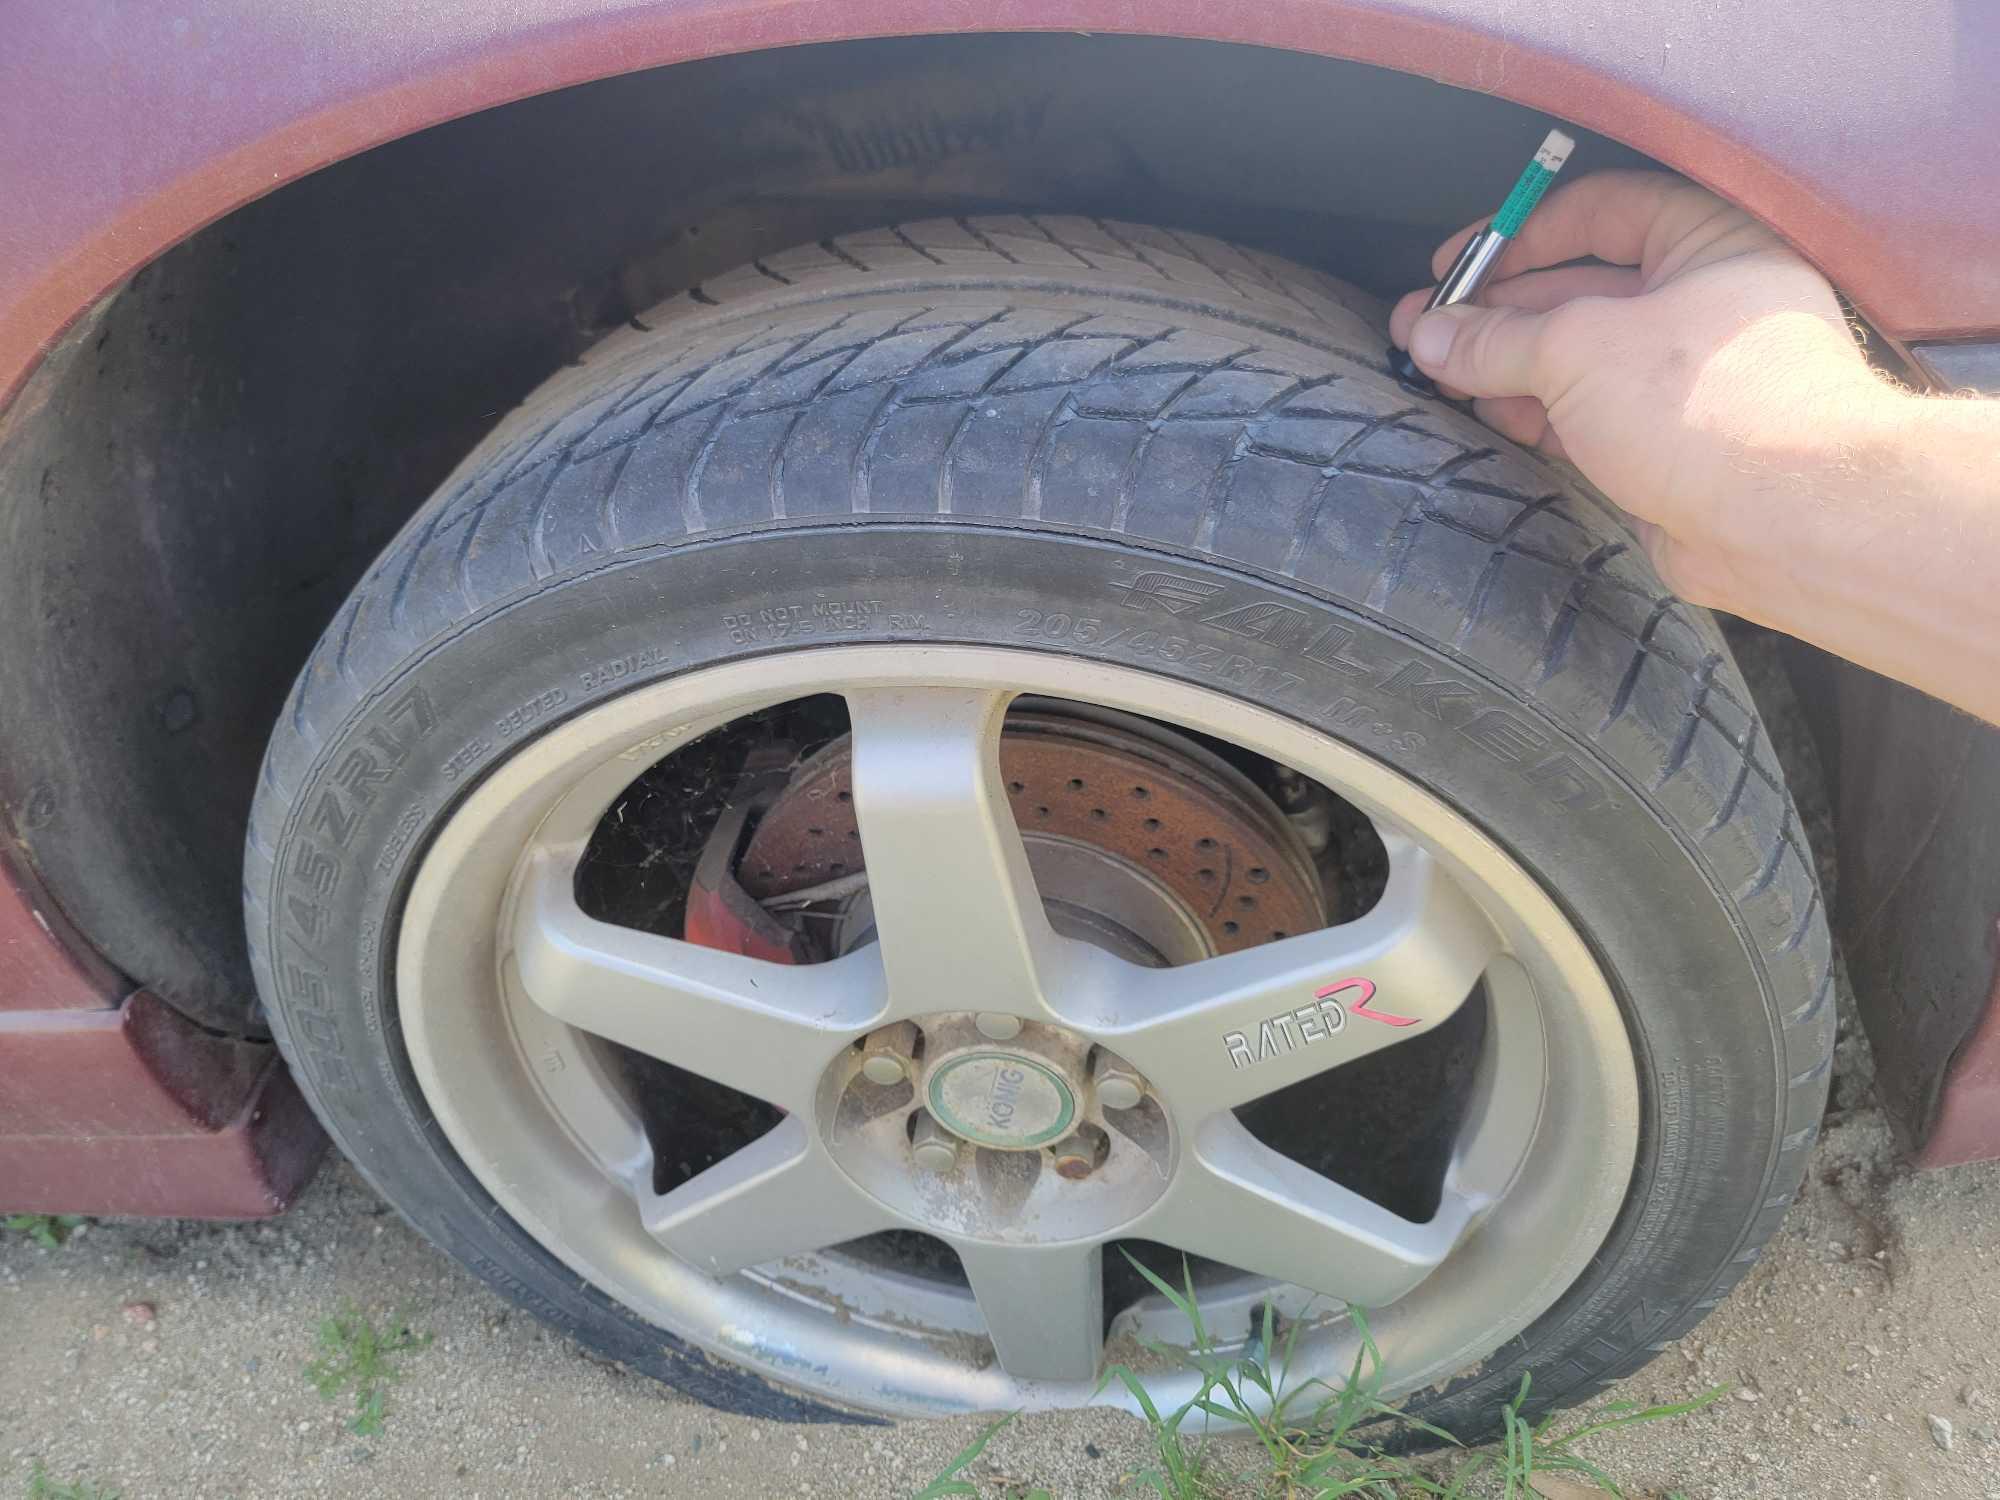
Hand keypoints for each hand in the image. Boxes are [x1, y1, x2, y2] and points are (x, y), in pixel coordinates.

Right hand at [1389, 170, 1873, 613]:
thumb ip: (1497, 338)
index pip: (1600, 210)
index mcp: (1708, 241)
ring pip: (1579, 359)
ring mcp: (1686, 379)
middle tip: (1427, 331)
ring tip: (1443, 377)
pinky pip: (1588, 416)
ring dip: (1509, 368)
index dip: (1521, 232)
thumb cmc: (1719, 408)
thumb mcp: (1579, 348)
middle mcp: (1703, 302)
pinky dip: (1538, 415)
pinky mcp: (1669, 444)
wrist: (1788, 520)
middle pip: (1579, 288)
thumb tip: (1434, 335)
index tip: (1458, 265)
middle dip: (1498, 311)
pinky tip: (1491, 418)